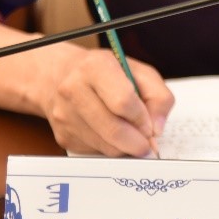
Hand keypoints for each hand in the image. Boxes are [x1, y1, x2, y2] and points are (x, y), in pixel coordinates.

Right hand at [37, 47, 174, 156]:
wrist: (59, 76)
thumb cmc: (105, 73)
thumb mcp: (139, 71)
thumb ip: (159, 97)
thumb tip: (157, 129)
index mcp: (94, 67)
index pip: (123, 101)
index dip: (142, 119)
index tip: (150, 125)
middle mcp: (73, 89)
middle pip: (113, 129)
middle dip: (137, 142)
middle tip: (148, 144)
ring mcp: (65, 114)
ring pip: (106, 146)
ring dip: (125, 148)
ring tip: (131, 136)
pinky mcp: (63, 136)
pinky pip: (95, 152)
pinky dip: (110, 148)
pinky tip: (110, 134)